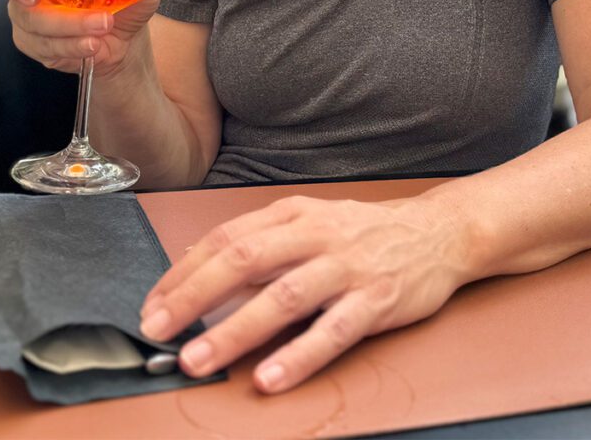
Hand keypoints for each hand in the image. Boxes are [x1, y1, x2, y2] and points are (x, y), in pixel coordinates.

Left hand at [139, 195, 469, 392]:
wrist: (437, 233)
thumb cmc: (363, 231)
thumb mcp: (308, 219)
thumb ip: (257, 240)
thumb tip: (194, 262)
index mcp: (294, 214)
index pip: (228, 238)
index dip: (185, 271)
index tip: (153, 303)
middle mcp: (316, 235)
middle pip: (246, 260)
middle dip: (195, 295)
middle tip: (158, 328)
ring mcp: (347, 268)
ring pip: (283, 297)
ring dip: (236, 329)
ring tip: (199, 358)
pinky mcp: (376, 300)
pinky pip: (333, 331)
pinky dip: (299, 355)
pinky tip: (271, 377)